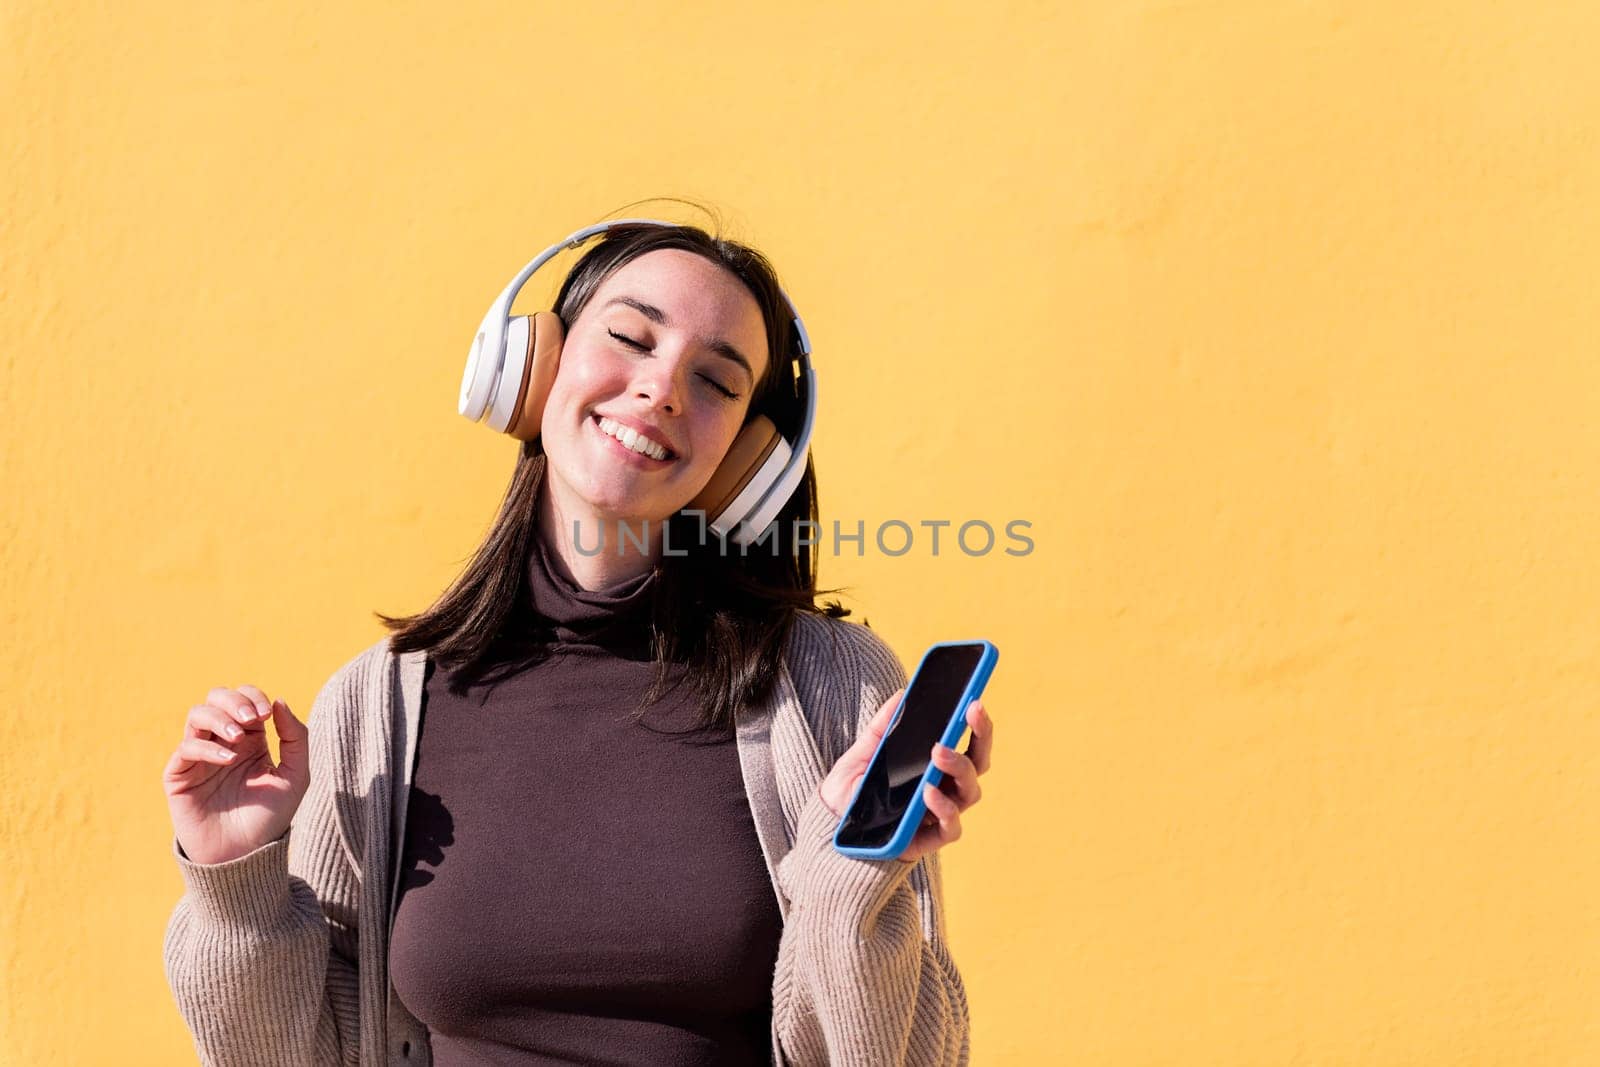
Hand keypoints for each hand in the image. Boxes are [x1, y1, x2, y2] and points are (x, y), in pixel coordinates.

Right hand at [161, 685, 310, 865]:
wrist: (245, 855)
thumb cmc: (271, 817)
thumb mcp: (295, 775)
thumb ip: (295, 737)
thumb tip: (279, 701)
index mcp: (251, 739)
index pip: (244, 699)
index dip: (254, 697)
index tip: (267, 715)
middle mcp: (222, 743)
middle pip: (216, 697)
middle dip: (233, 700)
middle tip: (252, 718)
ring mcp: (200, 757)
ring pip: (196, 715)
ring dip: (218, 717)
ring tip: (238, 736)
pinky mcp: (180, 775)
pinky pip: (186, 748)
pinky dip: (207, 748)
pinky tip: (228, 761)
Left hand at [818, 687, 994, 865]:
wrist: (831, 822)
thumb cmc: (854, 787)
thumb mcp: (864, 750)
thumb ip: (884, 725)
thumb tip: (902, 695)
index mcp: (935, 765)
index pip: (969, 743)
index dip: (979, 724)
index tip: (975, 702)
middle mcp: (945, 788)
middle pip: (977, 764)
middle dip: (980, 737)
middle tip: (968, 714)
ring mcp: (939, 814)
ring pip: (970, 792)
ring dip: (959, 768)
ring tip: (938, 752)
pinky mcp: (929, 839)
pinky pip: (951, 827)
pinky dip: (945, 808)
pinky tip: (928, 792)